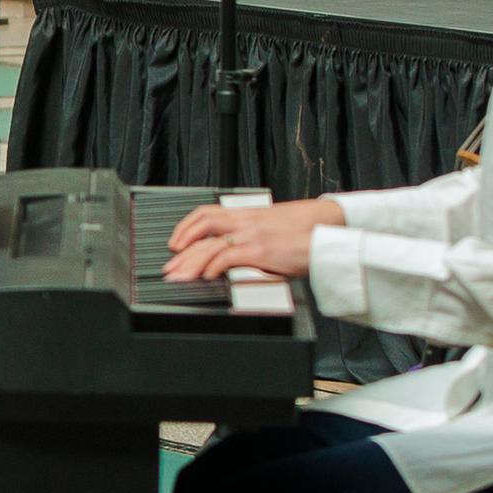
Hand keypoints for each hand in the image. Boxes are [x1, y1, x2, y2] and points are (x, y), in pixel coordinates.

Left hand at [161, 196, 341, 282]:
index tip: (174, 244)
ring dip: (191, 263)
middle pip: (201, 230)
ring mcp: (251, 235)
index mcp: (245, 216)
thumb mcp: (269, 233)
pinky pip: (228, 257)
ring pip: (210, 245)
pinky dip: (213, 267)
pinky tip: (206, 277)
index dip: (185, 227)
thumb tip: (231, 256)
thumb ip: (248, 241)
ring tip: (180, 277)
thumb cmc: (301, 236)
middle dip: (181, 252)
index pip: (205, 214)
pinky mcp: (260, 250)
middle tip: (169, 268)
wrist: (323, 235)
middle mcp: (244, 222)